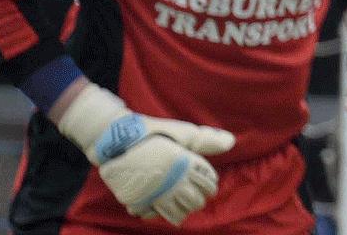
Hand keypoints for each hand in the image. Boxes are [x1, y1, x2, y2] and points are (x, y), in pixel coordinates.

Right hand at [56, 82, 234, 223]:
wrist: (116, 137)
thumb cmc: (153, 132)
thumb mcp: (182, 133)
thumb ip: (205, 140)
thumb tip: (230, 142)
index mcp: (184, 163)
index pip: (207, 184)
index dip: (210, 186)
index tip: (209, 186)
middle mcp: (170, 181)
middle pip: (194, 202)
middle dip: (198, 200)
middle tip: (197, 197)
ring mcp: (151, 192)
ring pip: (175, 213)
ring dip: (181, 210)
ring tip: (181, 205)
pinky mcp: (134, 198)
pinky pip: (149, 214)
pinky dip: (155, 213)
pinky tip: (158, 207)